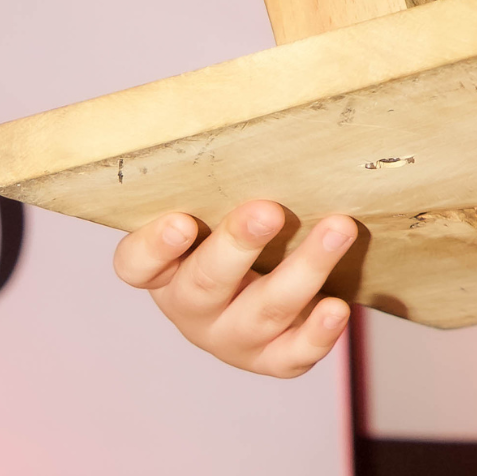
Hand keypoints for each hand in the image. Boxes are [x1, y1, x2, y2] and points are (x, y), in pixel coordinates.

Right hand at [114, 200, 356, 376]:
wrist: (271, 285)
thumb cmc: (239, 234)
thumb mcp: (218, 209)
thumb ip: (223, 183)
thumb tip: (256, 117)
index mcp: (165, 269)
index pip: (137, 264)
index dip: (154, 247)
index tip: (180, 221)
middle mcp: (192, 307)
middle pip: (205, 284)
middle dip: (238, 246)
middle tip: (269, 211)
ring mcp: (232, 337)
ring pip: (263, 311)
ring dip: (304, 270)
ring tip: (338, 229)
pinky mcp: (273, 358)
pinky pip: (293, 355)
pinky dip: (317, 334)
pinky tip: (337, 307)